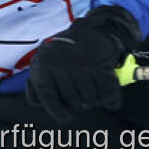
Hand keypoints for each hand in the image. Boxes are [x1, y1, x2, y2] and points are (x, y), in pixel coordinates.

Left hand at [26, 5, 140, 122]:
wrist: (87, 31)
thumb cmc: (61, 55)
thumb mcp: (41, 67)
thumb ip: (36, 89)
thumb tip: (41, 104)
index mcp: (42, 68)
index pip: (49, 100)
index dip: (59, 113)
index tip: (67, 117)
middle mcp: (60, 66)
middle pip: (74, 101)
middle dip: (81, 104)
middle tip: (83, 98)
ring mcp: (80, 64)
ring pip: (91, 99)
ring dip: (96, 101)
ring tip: (94, 95)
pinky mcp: (99, 62)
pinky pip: (108, 90)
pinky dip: (112, 99)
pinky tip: (112, 104)